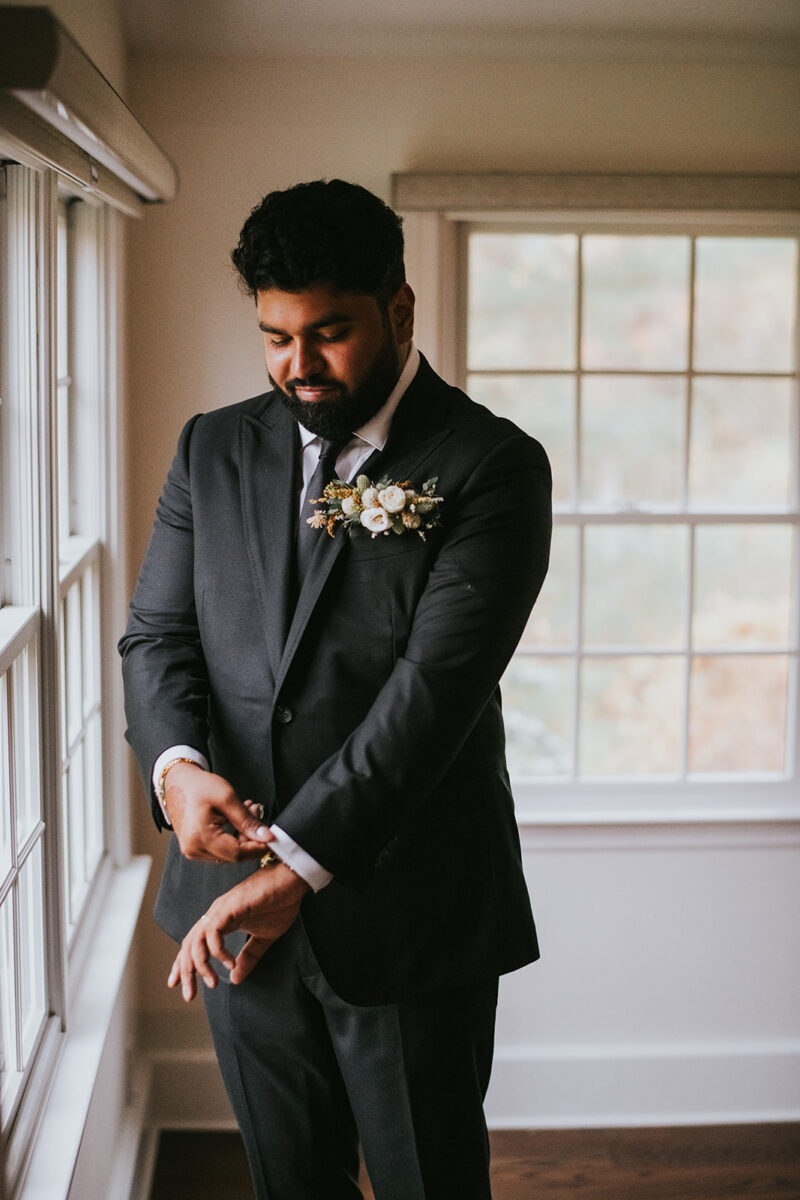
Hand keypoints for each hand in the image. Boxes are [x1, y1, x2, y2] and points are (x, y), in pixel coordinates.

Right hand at [163, 762, 270, 862]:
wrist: (178, 782)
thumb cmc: (198, 786)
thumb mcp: (227, 797)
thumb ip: (247, 820)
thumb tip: (266, 837)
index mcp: (200, 837)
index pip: (237, 853)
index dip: (258, 847)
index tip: (272, 838)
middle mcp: (194, 849)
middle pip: (234, 854)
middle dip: (251, 838)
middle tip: (258, 813)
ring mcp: (193, 850)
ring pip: (229, 852)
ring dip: (243, 836)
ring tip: (249, 811)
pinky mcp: (195, 847)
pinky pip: (221, 849)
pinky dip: (233, 837)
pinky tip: (238, 820)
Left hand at [167, 864, 309, 998]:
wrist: (292, 881)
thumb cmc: (279, 903)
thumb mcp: (263, 938)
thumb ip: (248, 957)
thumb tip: (235, 979)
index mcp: (220, 922)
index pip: (193, 945)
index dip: (184, 966)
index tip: (179, 985)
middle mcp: (215, 916)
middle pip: (188, 946)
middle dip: (186, 972)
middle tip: (189, 995)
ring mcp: (220, 911)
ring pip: (196, 940)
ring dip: (200, 965)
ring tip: (212, 983)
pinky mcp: (229, 908)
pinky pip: (213, 932)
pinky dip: (218, 951)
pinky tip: (230, 963)